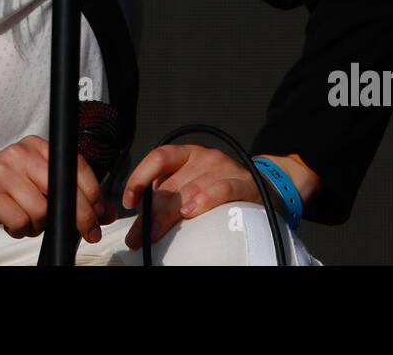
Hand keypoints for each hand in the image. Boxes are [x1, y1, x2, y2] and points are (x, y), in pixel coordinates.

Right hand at [0, 135, 117, 242]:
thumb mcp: (30, 180)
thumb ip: (62, 191)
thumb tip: (102, 212)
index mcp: (35, 146)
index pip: (75, 166)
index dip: (93, 195)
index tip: (101, 215)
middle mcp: (20, 154)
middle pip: (63, 190)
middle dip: (80, 217)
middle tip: (87, 234)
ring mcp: (2, 172)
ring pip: (41, 210)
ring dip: (38, 226)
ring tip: (25, 221)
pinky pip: (20, 221)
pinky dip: (19, 229)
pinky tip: (10, 223)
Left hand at [118, 144, 314, 250]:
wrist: (263, 186)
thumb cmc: (218, 187)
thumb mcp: (192, 182)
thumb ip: (170, 193)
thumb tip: (141, 219)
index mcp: (186, 154)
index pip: (158, 158)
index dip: (140, 177)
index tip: (129, 201)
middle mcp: (203, 156)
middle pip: (172, 185)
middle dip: (151, 214)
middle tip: (138, 237)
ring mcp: (224, 167)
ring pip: (192, 190)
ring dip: (171, 215)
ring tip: (157, 233)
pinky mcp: (243, 182)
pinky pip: (222, 190)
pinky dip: (205, 200)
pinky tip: (192, 212)